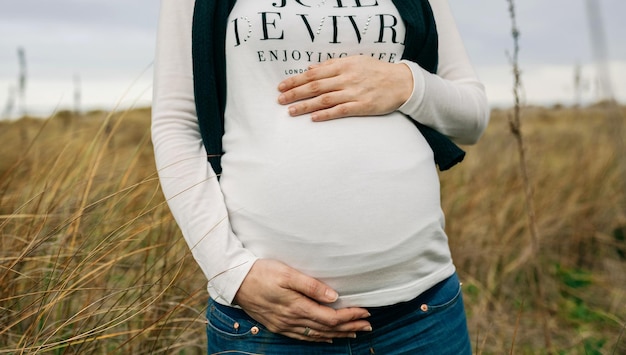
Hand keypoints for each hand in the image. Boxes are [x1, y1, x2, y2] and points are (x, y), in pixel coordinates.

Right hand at [233, 259, 371, 342]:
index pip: (331, 317)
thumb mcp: (287, 273)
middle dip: (350, 326)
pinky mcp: (277, 325)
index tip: (365, 312)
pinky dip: (319, 338)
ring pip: (317, 334)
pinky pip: (303, 336)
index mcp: (297, 307)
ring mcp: (284, 325)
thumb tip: (334, 297)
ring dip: (338, 334)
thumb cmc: (261, 272)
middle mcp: (292, 320)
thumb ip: (311, 286)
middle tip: (368, 324)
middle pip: (327, 328)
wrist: (235, 281)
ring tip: (355, 332)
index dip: (350, 316)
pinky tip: (327, 337)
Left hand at [277, 55, 412, 121]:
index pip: (313, 73)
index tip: (282, 86)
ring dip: (305, 105)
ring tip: (290, 111)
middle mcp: (346, 78)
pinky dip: (325, 114)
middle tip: (280, 100)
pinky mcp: (362, 106)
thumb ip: (332, 65)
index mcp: (343, 66)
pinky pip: (340, 111)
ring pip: (324, 99)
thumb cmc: (376, 71)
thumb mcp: (354, 61)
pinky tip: (313, 118)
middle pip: (315, 86)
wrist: (401, 82)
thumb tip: (311, 68)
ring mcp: (354, 92)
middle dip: (295, 93)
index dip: (295, 80)